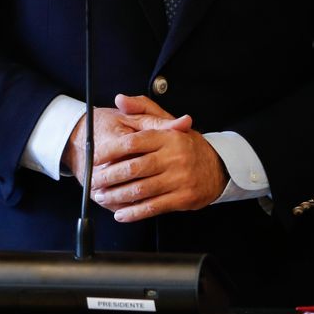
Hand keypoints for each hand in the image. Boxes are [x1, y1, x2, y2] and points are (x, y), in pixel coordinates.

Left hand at [86, 93, 225, 220]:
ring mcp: (180, 179)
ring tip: (103, 197)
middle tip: (95, 181)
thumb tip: (120, 99)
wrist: (218, 168)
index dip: (111, 150)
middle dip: (110, 177)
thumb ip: (143, 109)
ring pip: (141, 190)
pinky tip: (121, 213)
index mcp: (169, 137)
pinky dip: (133, 213)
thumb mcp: (168, 123)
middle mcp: (175, 157)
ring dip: (117, 196)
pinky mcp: (183, 198)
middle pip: (134, 168)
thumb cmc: (187, 146)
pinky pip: (152, 207)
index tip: (96, 157)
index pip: (135, 142)